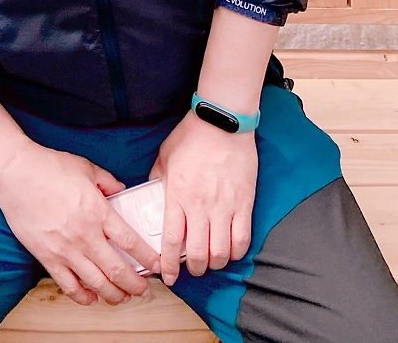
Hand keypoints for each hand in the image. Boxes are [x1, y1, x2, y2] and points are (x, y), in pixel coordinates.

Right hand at [0, 141, 158, 306]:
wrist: (15, 173)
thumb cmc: (49, 167)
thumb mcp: (86, 167)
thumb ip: (108, 182)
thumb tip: (121, 190)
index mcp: (98, 212)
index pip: (131, 242)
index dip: (149, 257)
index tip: (159, 265)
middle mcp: (85, 235)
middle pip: (118, 270)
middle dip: (136, 285)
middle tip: (144, 289)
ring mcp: (66, 250)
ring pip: (97, 284)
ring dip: (114, 295)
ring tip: (122, 296)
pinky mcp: (47, 258)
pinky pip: (69, 286)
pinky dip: (83, 297)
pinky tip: (91, 297)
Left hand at [151, 113, 256, 283]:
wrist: (223, 121)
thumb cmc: (192, 135)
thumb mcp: (165, 156)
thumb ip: (158, 180)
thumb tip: (153, 197)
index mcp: (177, 196)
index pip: (172, 242)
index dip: (169, 266)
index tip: (168, 276)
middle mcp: (200, 207)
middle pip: (198, 254)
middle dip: (194, 269)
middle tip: (192, 268)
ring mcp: (224, 207)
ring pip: (221, 253)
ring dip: (214, 264)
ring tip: (210, 261)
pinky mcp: (244, 204)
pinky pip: (242, 240)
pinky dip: (235, 252)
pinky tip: (230, 251)